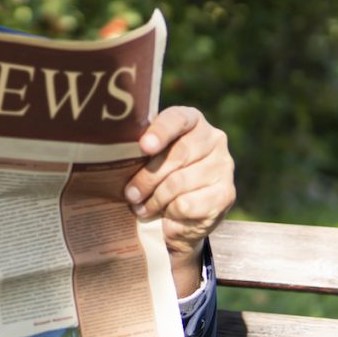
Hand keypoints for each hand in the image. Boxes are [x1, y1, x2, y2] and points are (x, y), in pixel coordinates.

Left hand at [123, 106, 235, 296]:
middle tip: (130, 194)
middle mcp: (213, 138)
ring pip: (181, 182)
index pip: (177, 118)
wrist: (184, 212)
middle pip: (177, 155)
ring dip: (156, 199)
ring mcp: (223, 166)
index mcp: (192, 120)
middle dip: (148, 177)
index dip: (160, 132)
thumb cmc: (158, 174)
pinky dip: (171, 213)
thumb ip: (140, 150)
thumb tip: (110, 154)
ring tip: (141, 208)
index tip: (143, 146)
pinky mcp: (227, 193)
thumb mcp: (149, 158)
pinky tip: (164, 218)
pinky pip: (190, 204)